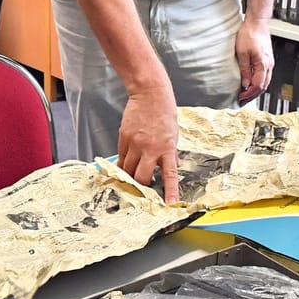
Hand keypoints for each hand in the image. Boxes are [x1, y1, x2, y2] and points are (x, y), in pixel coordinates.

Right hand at [117, 85, 180, 203]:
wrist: (150, 94)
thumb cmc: (164, 112)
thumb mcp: (174, 134)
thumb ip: (172, 153)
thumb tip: (176, 166)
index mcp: (166, 149)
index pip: (169, 176)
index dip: (170, 192)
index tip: (170, 204)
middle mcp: (150, 149)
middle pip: (141, 177)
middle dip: (140, 185)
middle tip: (142, 186)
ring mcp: (135, 144)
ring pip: (128, 170)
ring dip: (130, 175)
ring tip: (132, 173)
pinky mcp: (124, 138)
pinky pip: (121, 157)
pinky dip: (123, 163)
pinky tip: (126, 162)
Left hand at [234, 19, 273, 103]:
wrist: (257, 23)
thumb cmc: (249, 34)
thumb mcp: (242, 53)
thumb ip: (244, 70)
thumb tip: (244, 84)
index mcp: (263, 65)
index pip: (257, 86)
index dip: (248, 94)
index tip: (240, 98)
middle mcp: (269, 65)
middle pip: (263, 87)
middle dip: (252, 95)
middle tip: (242, 100)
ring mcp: (269, 63)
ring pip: (265, 82)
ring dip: (256, 90)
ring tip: (245, 94)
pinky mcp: (267, 60)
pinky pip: (265, 76)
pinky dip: (258, 83)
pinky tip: (251, 83)